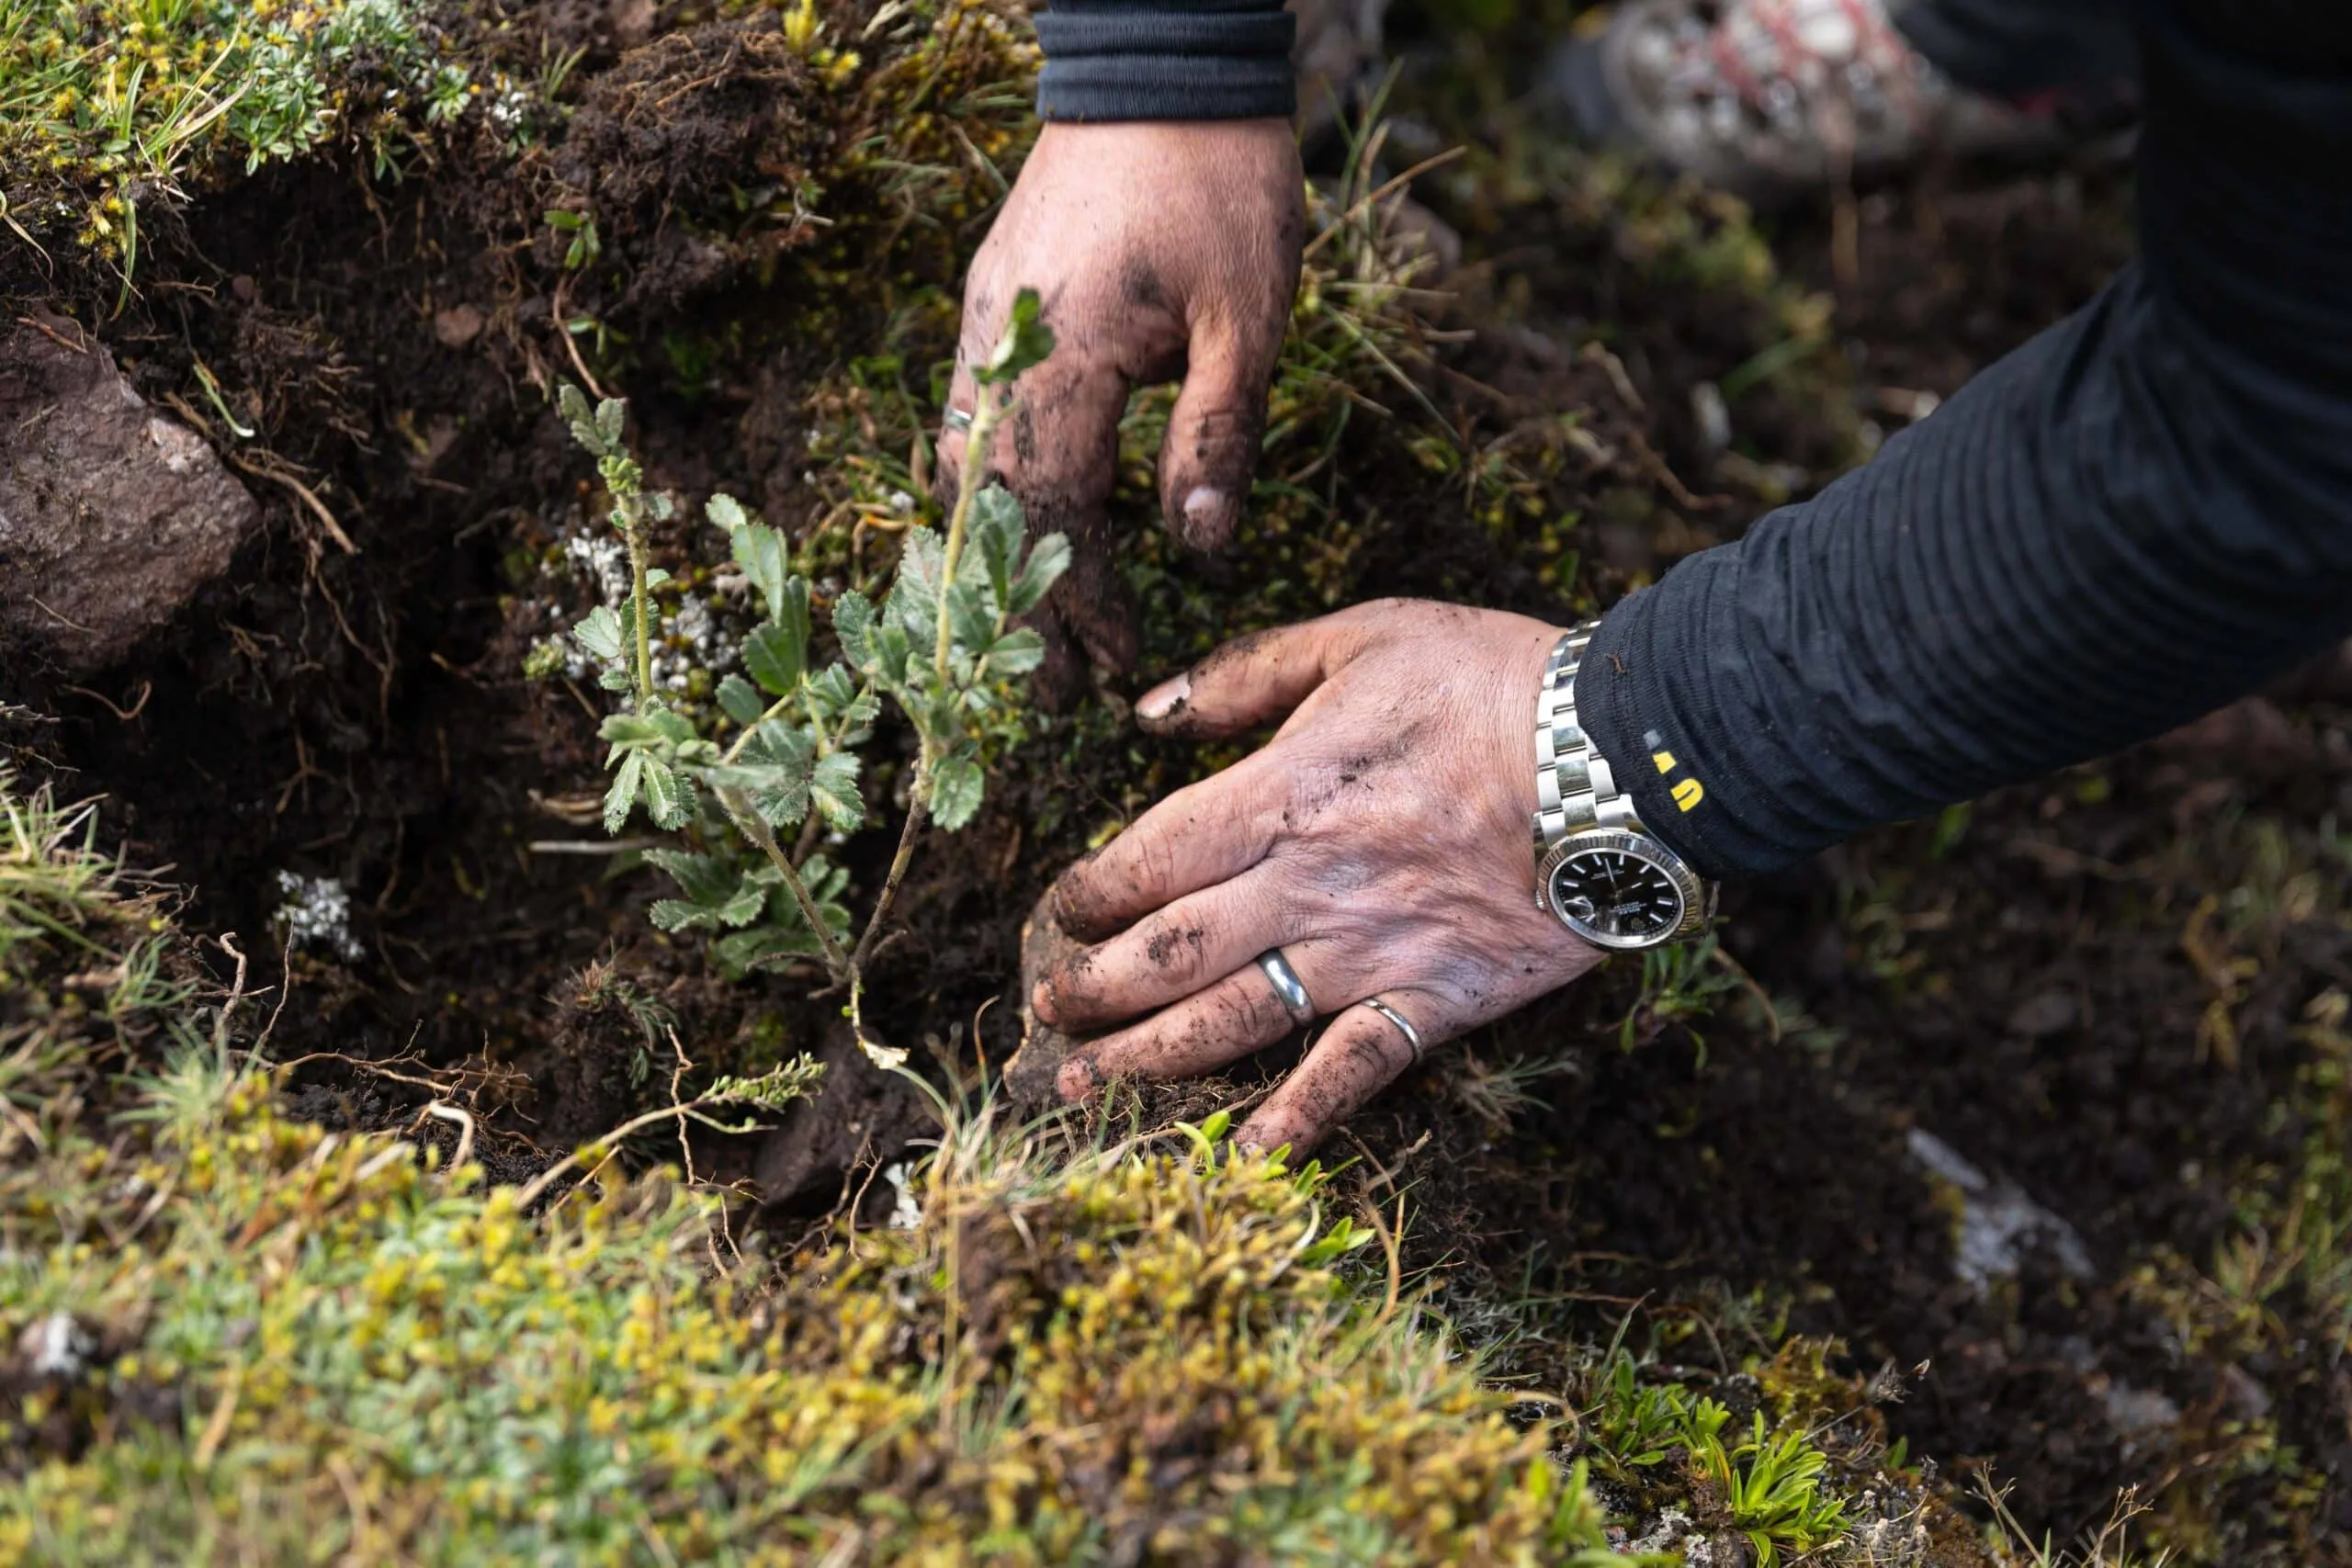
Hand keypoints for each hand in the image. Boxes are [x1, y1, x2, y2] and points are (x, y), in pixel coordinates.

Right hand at [939, 120, 1305, 679]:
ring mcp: (984, 323)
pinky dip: (989, 491)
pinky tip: (1016, 527)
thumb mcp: (1246, 316)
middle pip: (990, 511)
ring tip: (1025, 629)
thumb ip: (1216, 433)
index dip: (1079, 603)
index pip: (1053, 516)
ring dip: (996, 556)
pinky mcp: (992, 302)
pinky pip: (969, 420)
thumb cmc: (1217, 180)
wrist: (1160, 59)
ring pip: (965, 470)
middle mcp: (997, 348)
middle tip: (1050, 691)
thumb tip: (1198, 549)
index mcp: (1058, 358)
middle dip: (1020, 606)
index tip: (1115, 665)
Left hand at [1032, 600, 1606, 1152]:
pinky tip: (1241, 1160)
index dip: (1088, 894)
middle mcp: (1309, 886)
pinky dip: (1295, 1123)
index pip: (1149, 859)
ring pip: (1232, 1021)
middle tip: (1049, 1012)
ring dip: (1148, 1061)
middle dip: (1093, 990)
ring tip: (1084, 1086)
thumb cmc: (1492, 681)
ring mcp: (1371, 953)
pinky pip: (1352, 1074)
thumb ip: (1246, 672)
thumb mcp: (1362, 636)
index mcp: (1281, 794)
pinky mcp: (1436, 1001)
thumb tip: (1149, 709)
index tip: (1061, 912)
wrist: (1626, 757)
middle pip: (1169, 953)